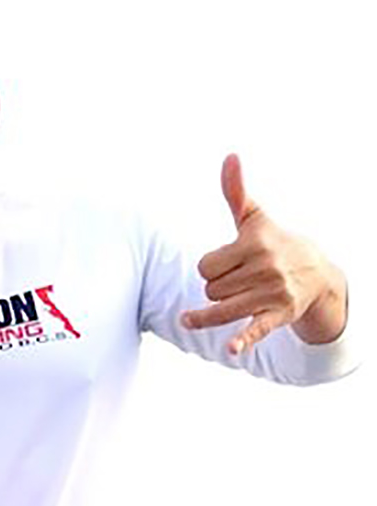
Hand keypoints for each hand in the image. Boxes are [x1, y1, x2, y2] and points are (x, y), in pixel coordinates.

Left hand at [182, 154, 345, 355]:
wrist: (315, 273)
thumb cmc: (275, 243)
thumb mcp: (255, 218)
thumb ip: (236, 192)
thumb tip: (230, 157)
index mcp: (255, 243)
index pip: (206, 266)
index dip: (209, 268)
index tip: (224, 266)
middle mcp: (264, 268)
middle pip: (212, 290)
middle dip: (215, 289)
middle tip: (232, 284)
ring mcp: (271, 293)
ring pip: (221, 309)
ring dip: (207, 316)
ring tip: (189, 320)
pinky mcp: (277, 316)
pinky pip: (254, 329)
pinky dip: (243, 339)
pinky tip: (231, 348)